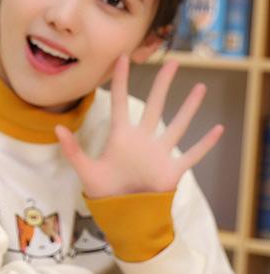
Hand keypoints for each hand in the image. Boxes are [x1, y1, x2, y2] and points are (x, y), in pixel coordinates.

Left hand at [55, 55, 223, 198]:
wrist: (123, 216)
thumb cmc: (104, 192)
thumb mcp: (86, 170)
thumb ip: (72, 150)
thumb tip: (56, 128)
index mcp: (121, 136)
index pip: (120, 101)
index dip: (121, 79)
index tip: (123, 57)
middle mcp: (142, 139)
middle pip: (155, 105)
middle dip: (163, 84)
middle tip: (173, 62)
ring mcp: (159, 153)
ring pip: (177, 125)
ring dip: (189, 108)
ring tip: (200, 87)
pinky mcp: (172, 170)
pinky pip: (192, 154)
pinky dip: (205, 144)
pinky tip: (218, 129)